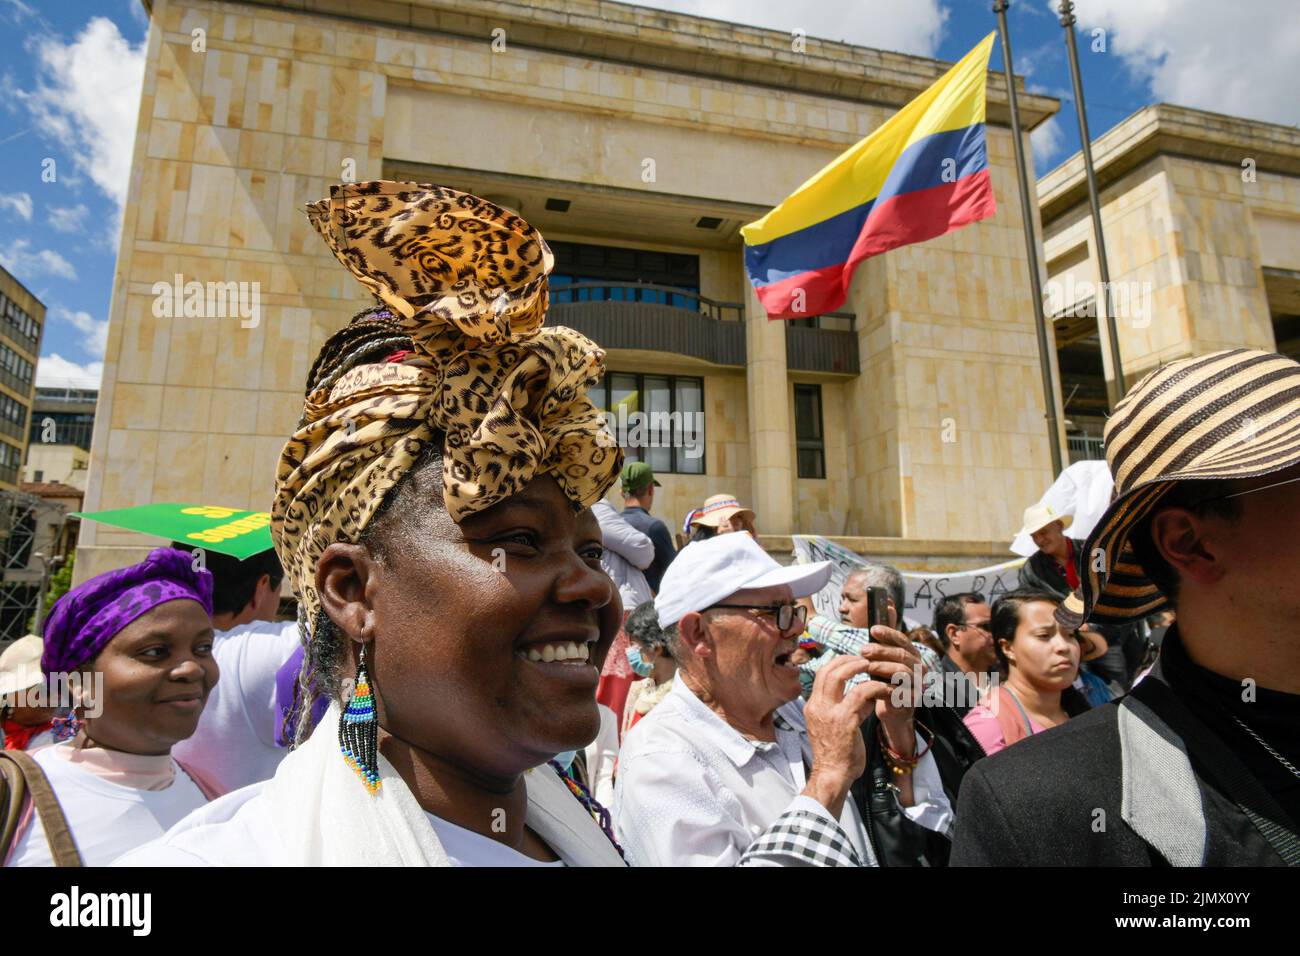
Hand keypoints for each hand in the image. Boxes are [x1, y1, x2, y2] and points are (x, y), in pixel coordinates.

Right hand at [801, 654, 898, 817]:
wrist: (831, 776)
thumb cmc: (835, 755)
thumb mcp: (830, 727)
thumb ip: (842, 709)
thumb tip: (863, 696)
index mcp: (812, 707)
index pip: (821, 674)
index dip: (838, 663)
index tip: (854, 663)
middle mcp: (817, 706)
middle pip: (827, 670)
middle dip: (847, 660)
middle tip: (865, 661)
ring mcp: (829, 712)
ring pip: (840, 676)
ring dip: (859, 668)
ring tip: (874, 669)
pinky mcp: (845, 720)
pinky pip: (861, 693)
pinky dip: (875, 687)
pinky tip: (885, 690)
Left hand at [860, 598, 920, 754]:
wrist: (892, 711)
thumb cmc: (886, 680)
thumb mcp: (884, 657)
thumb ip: (886, 635)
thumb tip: (888, 604)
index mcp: (912, 654)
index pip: (902, 640)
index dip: (889, 633)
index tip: (872, 629)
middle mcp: (919, 667)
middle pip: (902, 654)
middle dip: (881, 650)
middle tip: (863, 650)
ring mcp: (918, 684)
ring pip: (902, 671)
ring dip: (883, 667)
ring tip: (866, 666)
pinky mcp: (913, 700)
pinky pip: (901, 691)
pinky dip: (886, 686)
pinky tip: (873, 684)